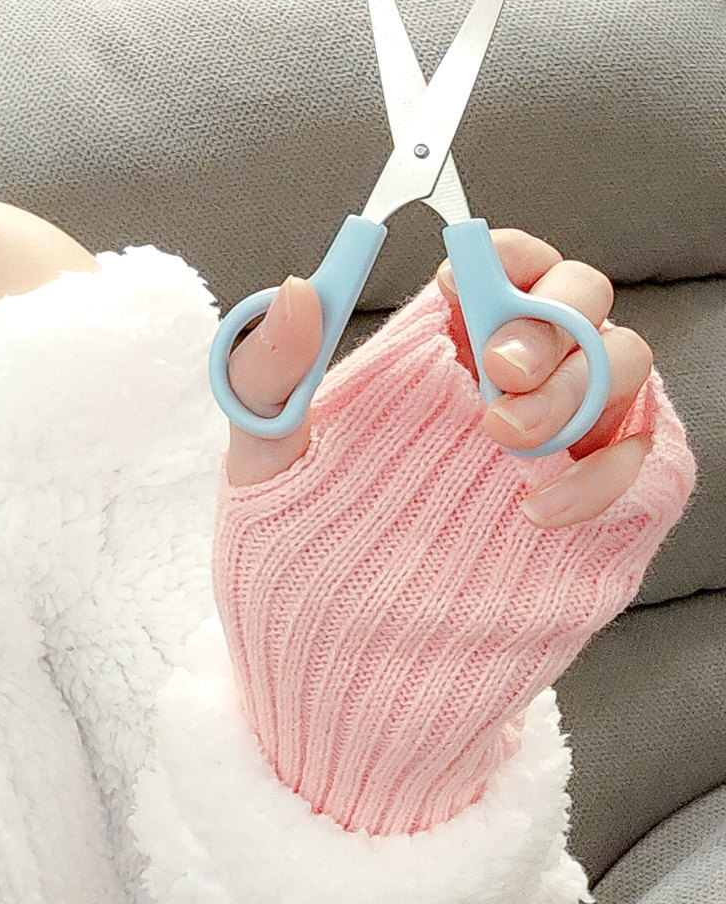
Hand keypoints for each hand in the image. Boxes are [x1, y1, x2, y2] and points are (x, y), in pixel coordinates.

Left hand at [224, 232, 657, 521]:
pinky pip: (639, 459)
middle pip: (582, 297)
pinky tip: (538, 507)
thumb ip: (273, 370)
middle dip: (547, 321)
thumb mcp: (265, 453)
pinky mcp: (596, 498)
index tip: (459, 284)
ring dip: (574, 390)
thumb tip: (296, 291)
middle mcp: (517, 377)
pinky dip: (605, 474)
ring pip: (624, 363)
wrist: (333, 648)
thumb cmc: (299, 537)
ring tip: (505, 442)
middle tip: (494, 372)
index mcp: (446, 344)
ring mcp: (565, 435)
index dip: (502, 256)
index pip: (504, 263)